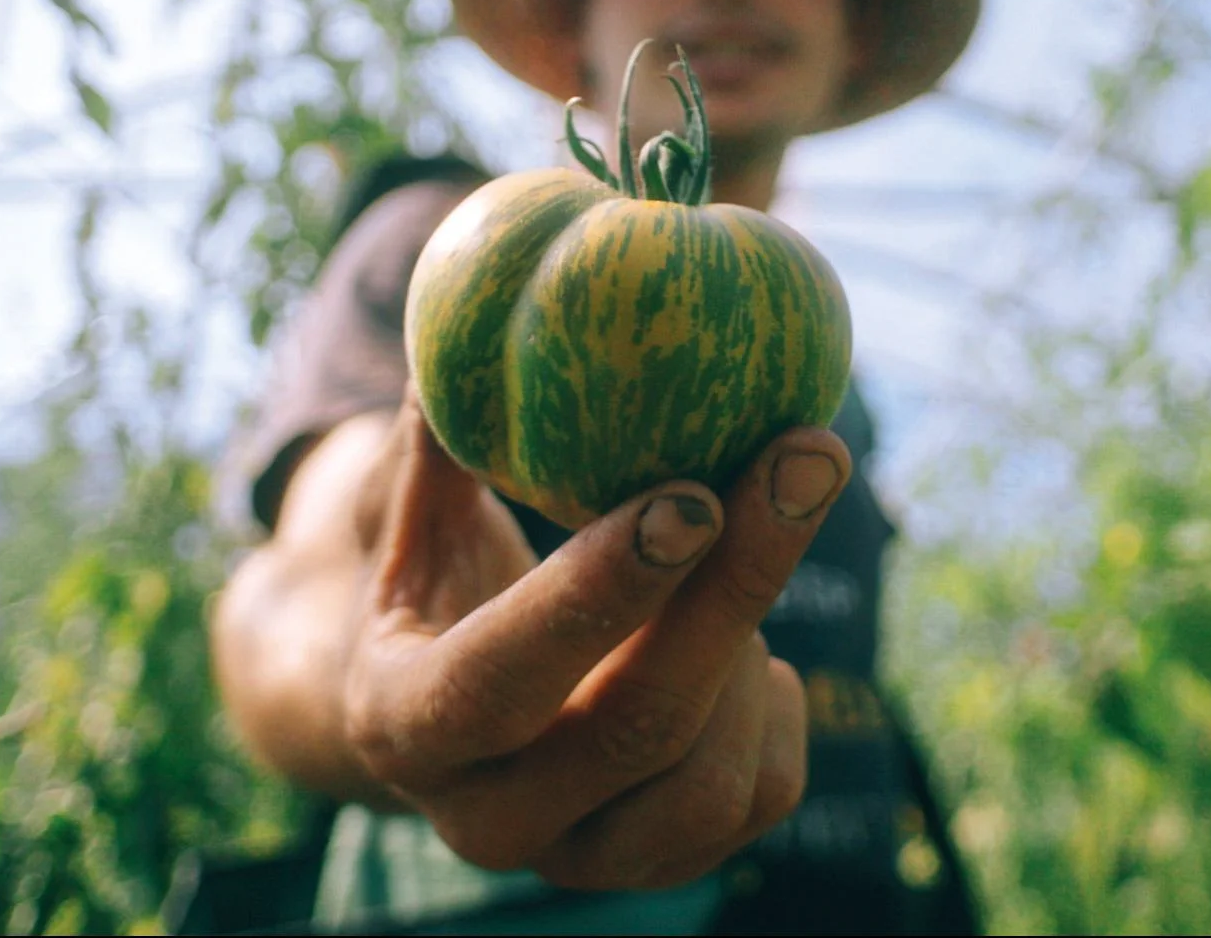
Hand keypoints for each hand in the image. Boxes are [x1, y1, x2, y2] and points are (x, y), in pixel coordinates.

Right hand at [337, 389, 850, 888]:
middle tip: (806, 459)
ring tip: (734, 561)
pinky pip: (763, 796)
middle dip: (737, 586)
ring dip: (749, 644)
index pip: (499, 677)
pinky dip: (781, 706)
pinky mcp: (659, 867)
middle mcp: (487, 820)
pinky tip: (743, 646)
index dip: (599, 592)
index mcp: (404, 724)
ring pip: (712, 778)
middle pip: (638, 725)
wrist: (447, 727)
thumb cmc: (434, 597)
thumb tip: (457, 344)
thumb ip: (432, 453)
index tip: (693, 495)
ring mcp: (579, 859)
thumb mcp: (411, 529)